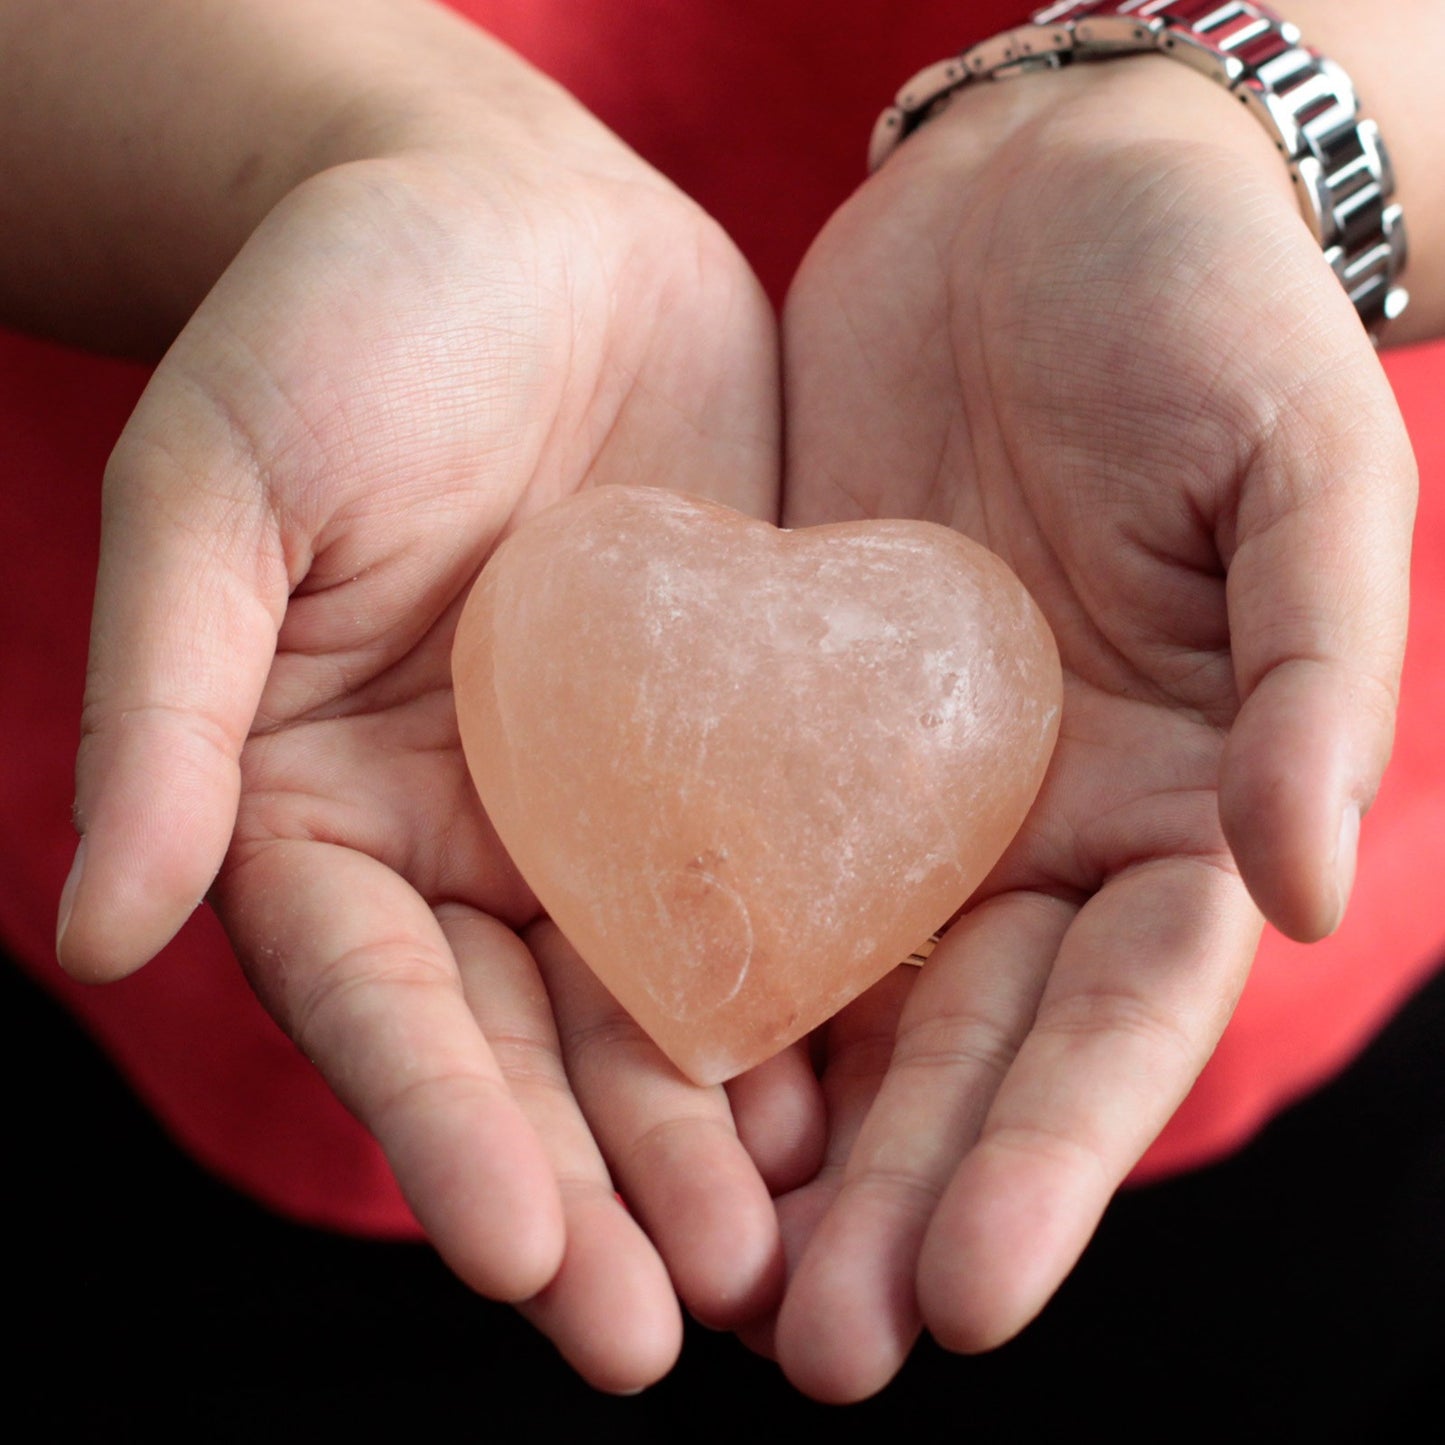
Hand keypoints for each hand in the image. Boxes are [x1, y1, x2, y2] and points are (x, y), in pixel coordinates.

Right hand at [51, 13, 820, 1390]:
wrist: (508, 226)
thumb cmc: (334, 327)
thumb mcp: (217, 494)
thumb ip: (162, 711)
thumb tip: (100, 925)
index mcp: (326, 807)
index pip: (382, 1007)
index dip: (443, 1137)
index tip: (521, 1265)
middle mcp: (476, 833)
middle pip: (531, 1046)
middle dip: (601, 1191)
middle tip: (676, 1332)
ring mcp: (612, 797)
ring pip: (661, 999)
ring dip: (714, 1138)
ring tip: (787, 1266)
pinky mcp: (731, 736)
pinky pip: (776, 878)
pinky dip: (812, 990)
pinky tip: (865, 1089)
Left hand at [766, 55, 1415, 1399]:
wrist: (1043, 208)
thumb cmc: (1205, 318)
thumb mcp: (1298, 476)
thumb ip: (1316, 675)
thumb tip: (1306, 882)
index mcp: (1174, 800)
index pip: (1122, 1014)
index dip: (1058, 1151)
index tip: (975, 1287)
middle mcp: (1030, 824)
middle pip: (968, 1045)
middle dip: (905, 1197)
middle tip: (824, 1351)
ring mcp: (898, 780)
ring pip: (839, 992)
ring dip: (786, 1142)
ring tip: (716, 1286)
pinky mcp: (781, 710)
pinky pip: (728, 853)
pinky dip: (688, 972)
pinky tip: (631, 1085)